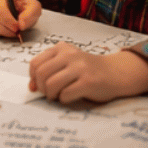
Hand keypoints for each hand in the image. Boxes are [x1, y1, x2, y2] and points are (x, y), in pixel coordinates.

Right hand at [0, 0, 41, 37]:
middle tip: (16, 32)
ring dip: (2, 33)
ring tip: (11, 30)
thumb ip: (30, 13)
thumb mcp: (32, 5)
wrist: (7, 1)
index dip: (9, 22)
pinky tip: (3, 29)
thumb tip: (21, 25)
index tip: (18, 28)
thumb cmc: (19, 3)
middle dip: (6, 30)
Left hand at [28, 44, 147, 103]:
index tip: (37, 86)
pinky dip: (63, 99)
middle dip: (41, 88)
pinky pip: (65, 94)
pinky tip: (69, 97)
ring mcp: (80, 68)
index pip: (35, 63)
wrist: (116, 72)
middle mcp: (70, 55)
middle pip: (41, 74)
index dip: (33, 77)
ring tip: (57, 96)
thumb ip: (49, 69)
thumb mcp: (67, 62)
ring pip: (51, 84)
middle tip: (49, 93)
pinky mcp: (89, 82)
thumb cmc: (87, 70)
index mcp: (61, 48)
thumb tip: (31, 87)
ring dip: (51, 95)